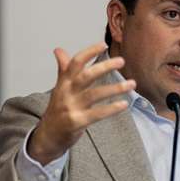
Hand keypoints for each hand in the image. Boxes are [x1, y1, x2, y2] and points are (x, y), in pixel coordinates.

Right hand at [28, 42, 133, 163]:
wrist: (47, 136)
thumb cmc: (57, 110)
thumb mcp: (59, 88)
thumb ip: (63, 69)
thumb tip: (58, 50)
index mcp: (63, 82)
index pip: (75, 63)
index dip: (89, 52)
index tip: (103, 44)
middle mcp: (66, 93)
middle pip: (86, 76)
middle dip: (104, 67)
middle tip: (121, 60)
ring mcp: (71, 107)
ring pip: (95, 94)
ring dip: (115, 88)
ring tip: (132, 84)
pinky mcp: (77, 122)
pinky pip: (97, 114)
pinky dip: (111, 108)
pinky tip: (124, 104)